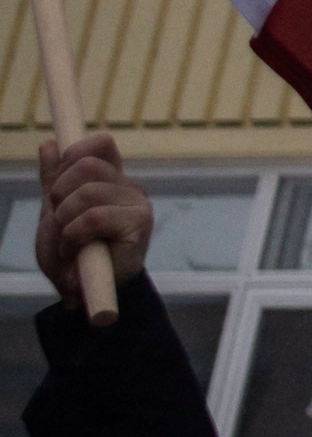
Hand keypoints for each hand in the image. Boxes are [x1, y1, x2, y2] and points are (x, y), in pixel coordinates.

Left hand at [35, 137, 147, 294]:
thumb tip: (49, 144)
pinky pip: (93, 216)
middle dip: (59, 194)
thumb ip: (53, 180)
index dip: (74, 154)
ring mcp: (137, 204)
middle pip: (85, 165)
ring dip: (64, 221)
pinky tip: (76, 250)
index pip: (100, 144)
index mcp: (111, 180)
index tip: (58, 184)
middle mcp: (129, 187)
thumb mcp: (54, 214)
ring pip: (86, 191)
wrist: (85, 293)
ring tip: (68, 243)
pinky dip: (74, 235)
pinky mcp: (138, 224)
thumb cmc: (73, 255)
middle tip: (60, 221)